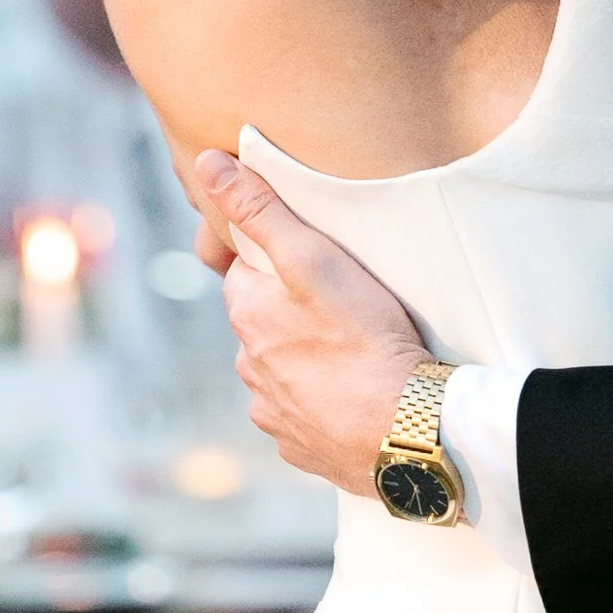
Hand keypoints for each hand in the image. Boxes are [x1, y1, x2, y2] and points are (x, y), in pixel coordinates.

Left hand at [190, 151, 428, 494]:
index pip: (244, 272)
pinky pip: (304, 414)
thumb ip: (260, 210)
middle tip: (344, 302)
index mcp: (246, 316)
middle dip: (291, 311)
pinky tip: (356, 393)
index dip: (275, 260)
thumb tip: (207, 166)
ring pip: (282, 370)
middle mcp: (248, 367)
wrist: (405, 430)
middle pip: (263, 323)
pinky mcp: (301, 447)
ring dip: (306, 358)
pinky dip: (323, 402)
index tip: (311, 260)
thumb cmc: (364, 338)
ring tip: (356, 349)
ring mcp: (273, 413)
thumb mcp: (313, 257)